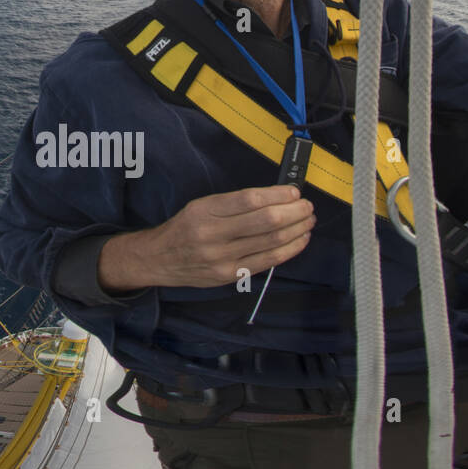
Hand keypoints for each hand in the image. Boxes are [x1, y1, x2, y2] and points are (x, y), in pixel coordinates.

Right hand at [98, 185, 313, 292]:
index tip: (294, 192)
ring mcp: (222, 258)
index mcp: (205, 210)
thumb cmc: (184, 228)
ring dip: (296, 230)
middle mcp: (213, 234)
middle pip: (265, 222)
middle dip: (293, 212)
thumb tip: (274, 198)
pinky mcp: (230, 275)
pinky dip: (289, 250)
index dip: (277, 195)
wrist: (159, 259)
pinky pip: (267, 262)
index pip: (249, 200)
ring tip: (308, 221)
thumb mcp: (201, 206)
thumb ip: (234, 204)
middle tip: (308, 206)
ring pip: (270, 242)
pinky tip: (300, 240)